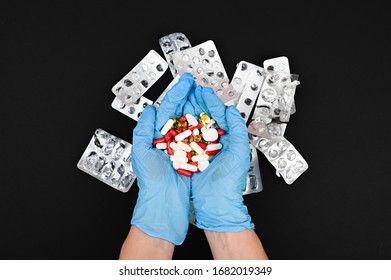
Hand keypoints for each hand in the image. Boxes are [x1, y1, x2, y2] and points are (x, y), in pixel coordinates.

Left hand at [130, 73, 194, 244]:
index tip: (186, 82)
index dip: (177, 93)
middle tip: (199, 84)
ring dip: (201, 109)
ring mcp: (183, 147)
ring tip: (207, 96)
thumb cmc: (152, 182)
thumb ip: (143, 130)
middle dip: (191, 97)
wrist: (165, 204)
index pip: (168, 108)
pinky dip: (208, 128)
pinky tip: (214, 119)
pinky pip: (202, 139)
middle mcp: (170, 139)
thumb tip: (148, 111)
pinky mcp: (195, 156)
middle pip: (183, 112)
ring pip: (194, 123)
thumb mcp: (141, 153)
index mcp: (157, 136)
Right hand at [184, 86, 253, 231]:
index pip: (218, 115)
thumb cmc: (229, 183)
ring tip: (181, 99)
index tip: (203, 91)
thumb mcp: (238, 153)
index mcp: (227, 139)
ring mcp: (201, 149)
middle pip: (203, 117)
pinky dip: (178, 129)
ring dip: (186, 112)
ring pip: (192, 125)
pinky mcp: (189, 157)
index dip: (210, 101)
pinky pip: (183, 140)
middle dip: (196, 102)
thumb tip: (232, 111)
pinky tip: (173, 121)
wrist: (216, 204)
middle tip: (189, 89)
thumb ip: (237, 130)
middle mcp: (214, 142)